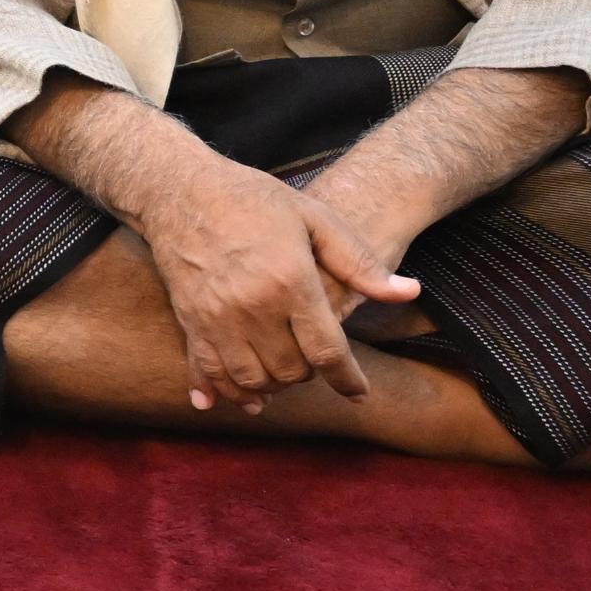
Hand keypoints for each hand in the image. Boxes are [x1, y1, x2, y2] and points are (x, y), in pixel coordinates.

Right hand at [135, 157, 416, 411]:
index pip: (326, 351)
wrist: (181, 191)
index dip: (348, 380)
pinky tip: (241, 399)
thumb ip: (360, 262)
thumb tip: (409, 292)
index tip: (359, 394)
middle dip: (309, 375)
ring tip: (283, 375)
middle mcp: (252, 308)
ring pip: (251, 380)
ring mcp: (216, 318)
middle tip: (314, 359)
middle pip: (290, 372)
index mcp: (289, 282)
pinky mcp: (191, 321)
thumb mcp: (314, 219)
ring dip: (272, 387)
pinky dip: (226, 392)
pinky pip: (209, 372)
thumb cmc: (253, 200)